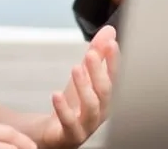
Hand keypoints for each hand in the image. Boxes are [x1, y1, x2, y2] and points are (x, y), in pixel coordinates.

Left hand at [39, 25, 120, 148]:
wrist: (53, 134)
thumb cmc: (73, 105)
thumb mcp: (83, 76)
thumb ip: (96, 54)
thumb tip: (109, 31)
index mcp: (106, 96)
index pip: (114, 77)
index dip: (114, 61)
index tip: (112, 43)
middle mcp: (101, 112)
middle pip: (105, 92)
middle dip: (99, 72)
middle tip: (90, 54)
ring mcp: (87, 126)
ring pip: (91, 108)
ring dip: (84, 87)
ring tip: (76, 69)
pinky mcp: (70, 136)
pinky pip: (70, 124)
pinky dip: (63, 109)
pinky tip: (56, 95)